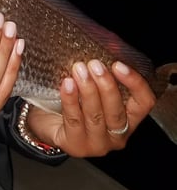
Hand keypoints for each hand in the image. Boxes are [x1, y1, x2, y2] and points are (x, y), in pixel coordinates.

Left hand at [27, 59, 156, 156]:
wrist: (45, 120)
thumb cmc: (72, 100)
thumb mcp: (90, 84)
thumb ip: (100, 71)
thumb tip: (108, 44)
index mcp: (128, 118)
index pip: (143, 103)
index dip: (135, 83)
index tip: (118, 65)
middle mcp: (116, 134)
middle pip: (118, 111)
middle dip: (106, 85)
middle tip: (94, 65)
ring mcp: (96, 143)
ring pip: (96, 116)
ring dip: (88, 90)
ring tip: (78, 70)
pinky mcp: (75, 145)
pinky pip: (74, 120)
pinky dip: (70, 100)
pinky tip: (67, 84)